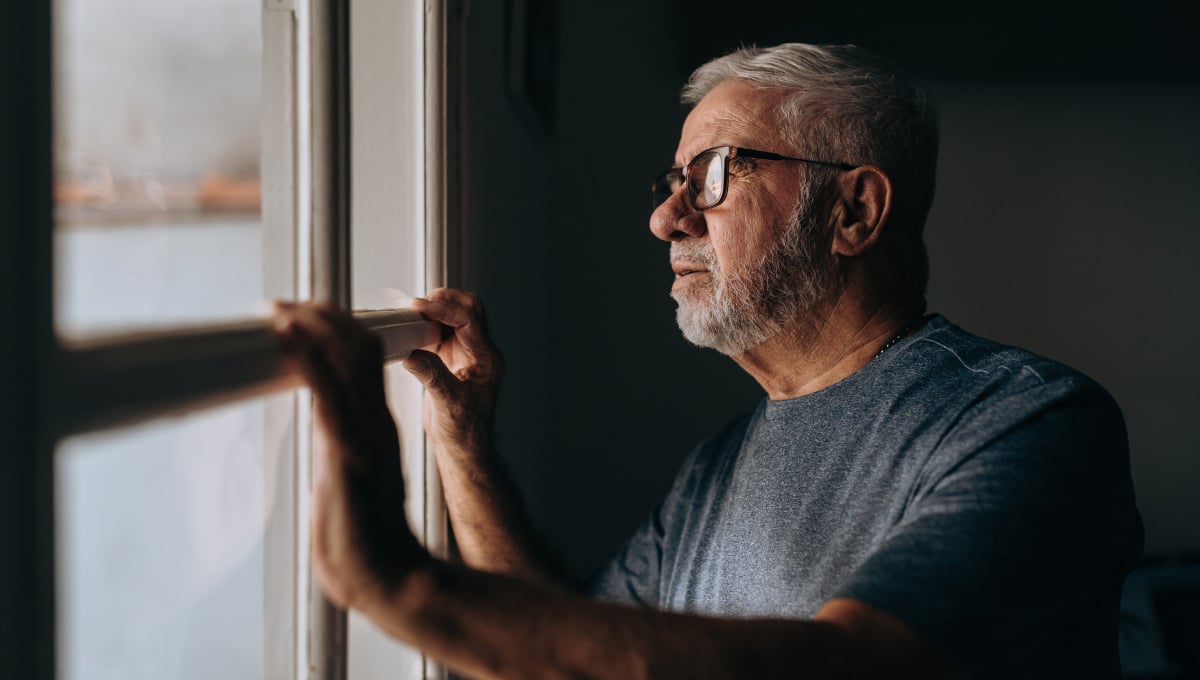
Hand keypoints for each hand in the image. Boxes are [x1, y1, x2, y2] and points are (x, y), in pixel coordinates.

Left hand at [273, 301, 426, 609]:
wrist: (387, 579)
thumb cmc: (361, 542)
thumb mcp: (347, 481)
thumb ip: (336, 454)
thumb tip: (317, 443)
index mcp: (375, 426)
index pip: (362, 359)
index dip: (332, 328)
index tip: (296, 314)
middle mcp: (374, 421)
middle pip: (357, 346)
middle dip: (318, 316)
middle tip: (280, 305)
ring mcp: (363, 435)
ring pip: (347, 360)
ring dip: (311, 327)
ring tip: (281, 309)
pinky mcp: (346, 453)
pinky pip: (328, 392)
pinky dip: (308, 357)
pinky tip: (288, 336)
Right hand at [402, 289, 504, 461]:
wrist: (462, 447)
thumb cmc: (464, 432)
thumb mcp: (447, 403)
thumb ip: (431, 376)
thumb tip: (412, 353)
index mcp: (488, 359)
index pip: (469, 321)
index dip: (444, 309)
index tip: (420, 307)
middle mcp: (480, 352)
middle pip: (468, 310)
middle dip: (444, 301)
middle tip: (417, 304)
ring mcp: (466, 354)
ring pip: (454, 318)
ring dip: (434, 311)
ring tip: (411, 314)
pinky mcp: (450, 359)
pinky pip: (440, 332)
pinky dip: (426, 326)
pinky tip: (411, 330)